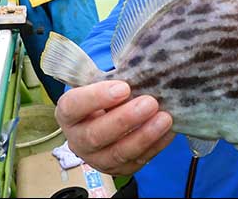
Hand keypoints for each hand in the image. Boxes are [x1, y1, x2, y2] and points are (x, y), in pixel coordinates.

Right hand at [55, 80, 175, 175]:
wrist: (112, 116)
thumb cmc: (107, 95)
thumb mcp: (103, 84)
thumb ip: (114, 79)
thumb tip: (141, 68)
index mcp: (69, 114)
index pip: (73, 106)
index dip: (97, 97)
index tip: (124, 87)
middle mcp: (78, 140)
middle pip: (95, 135)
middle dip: (125, 119)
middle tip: (150, 103)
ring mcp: (97, 158)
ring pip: (118, 153)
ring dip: (144, 136)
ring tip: (164, 119)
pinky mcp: (118, 169)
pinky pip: (137, 161)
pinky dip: (155, 146)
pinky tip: (168, 131)